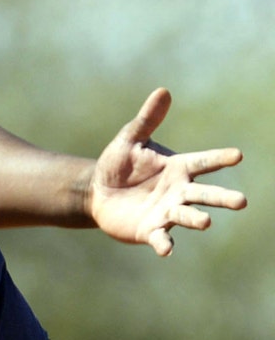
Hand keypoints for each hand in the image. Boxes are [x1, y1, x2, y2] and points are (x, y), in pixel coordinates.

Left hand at [88, 88, 245, 255]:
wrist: (97, 192)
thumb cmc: (119, 165)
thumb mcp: (130, 139)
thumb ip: (147, 119)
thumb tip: (163, 91)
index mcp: (178, 168)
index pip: (203, 161)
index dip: (219, 158)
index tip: (238, 155)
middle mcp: (178, 192)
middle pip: (204, 194)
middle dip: (222, 198)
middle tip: (241, 201)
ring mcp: (166, 212)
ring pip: (187, 216)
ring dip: (196, 219)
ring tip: (205, 221)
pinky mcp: (150, 230)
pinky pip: (160, 237)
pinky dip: (165, 243)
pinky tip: (167, 249)